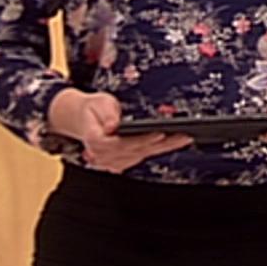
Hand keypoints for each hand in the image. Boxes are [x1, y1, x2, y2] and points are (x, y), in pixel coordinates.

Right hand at [47, 89, 190, 172]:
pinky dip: (158, 149)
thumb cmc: (92, 109)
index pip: (122, 144)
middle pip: (137, 151)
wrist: (83, 119)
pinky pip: (142, 156)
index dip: (142, 140)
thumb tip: (113, 125)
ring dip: (164, 148)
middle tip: (182, 136)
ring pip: (143, 155)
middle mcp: (103, 155)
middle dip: (162, 144)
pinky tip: (173, 143)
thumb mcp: (98, 103)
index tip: (159, 134)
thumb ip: (106, 113)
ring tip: (183, 138)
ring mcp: (112, 161)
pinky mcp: (121, 162)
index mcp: (96, 141)